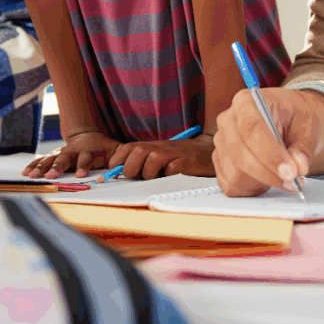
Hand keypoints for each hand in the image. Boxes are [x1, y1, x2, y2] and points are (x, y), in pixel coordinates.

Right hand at [22, 132, 120, 178]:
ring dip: (42, 167)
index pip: (86, 158)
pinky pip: (41, 160)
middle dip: (57, 167)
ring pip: (50, 159)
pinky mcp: (52, 155)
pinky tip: (26, 173)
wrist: (87, 136)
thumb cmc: (103, 148)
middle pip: (64, 158)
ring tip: (33, 176)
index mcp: (88, 151)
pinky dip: (33, 165)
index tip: (80, 175)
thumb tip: (131, 164)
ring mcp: (61, 152)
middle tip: (51, 177)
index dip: (83, 165)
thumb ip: (122, 156)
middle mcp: (73, 151)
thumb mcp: (115, 149)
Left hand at [101, 137, 215, 179]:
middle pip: (138, 152)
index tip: (115, 171)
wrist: (208, 150)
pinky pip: (171, 169)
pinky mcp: (187, 162)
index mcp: (152, 146)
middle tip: (139, 177)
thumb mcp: (160, 156)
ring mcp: (175, 153)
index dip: (118, 160)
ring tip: (158, 177)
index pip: (128, 148)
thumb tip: (121, 173)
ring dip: (150, 173)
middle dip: (132, 168)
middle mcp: (161, 147)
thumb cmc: (181, 157)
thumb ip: (142, 161)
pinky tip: (173, 175)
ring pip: (152, 160)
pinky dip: (169, 175)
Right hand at [212, 88, 323, 196]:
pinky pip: (231, 184)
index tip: (289, 171)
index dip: (270, 154)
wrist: (290, 120)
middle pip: (239, 153)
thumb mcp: (308, 126)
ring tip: (283, 178)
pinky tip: (268, 179)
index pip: (252, 128)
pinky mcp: (221, 162)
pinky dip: (252, 188)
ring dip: (261, 182)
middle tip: (292, 181)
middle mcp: (228, 120)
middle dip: (267, 173)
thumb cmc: (295, 117)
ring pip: (234, 173)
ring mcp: (221, 142)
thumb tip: (299, 166)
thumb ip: (304, 147)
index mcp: (247, 101)